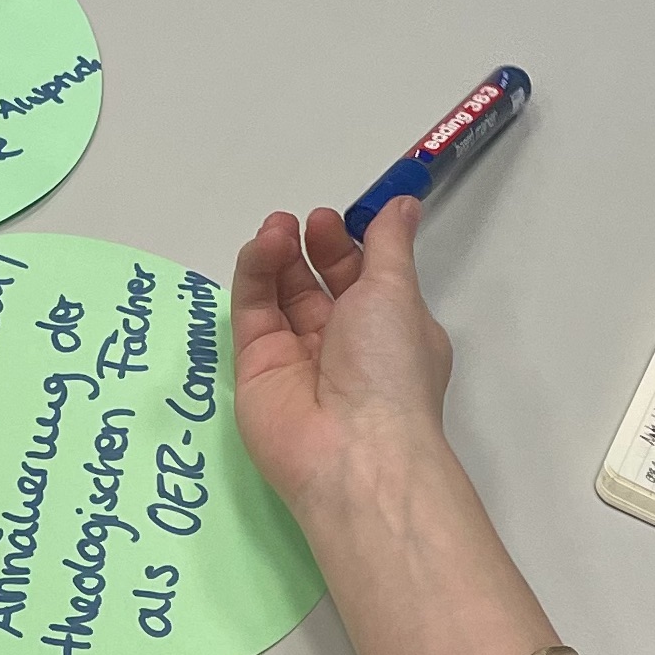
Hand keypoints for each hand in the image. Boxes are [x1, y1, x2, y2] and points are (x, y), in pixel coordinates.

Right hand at [230, 201, 452, 526]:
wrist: (351, 449)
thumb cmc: (389, 367)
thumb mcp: (397, 293)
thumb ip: (388, 244)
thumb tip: (403, 204)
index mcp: (388, 330)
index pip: (363, 278)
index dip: (347, 246)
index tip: (336, 218)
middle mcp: (342, 343)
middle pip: (317, 283)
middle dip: (312, 247)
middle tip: (306, 222)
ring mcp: (296, 354)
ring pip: (279, 293)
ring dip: (278, 255)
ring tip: (277, 229)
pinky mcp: (254, 364)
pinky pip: (251, 311)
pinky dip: (254, 274)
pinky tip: (262, 247)